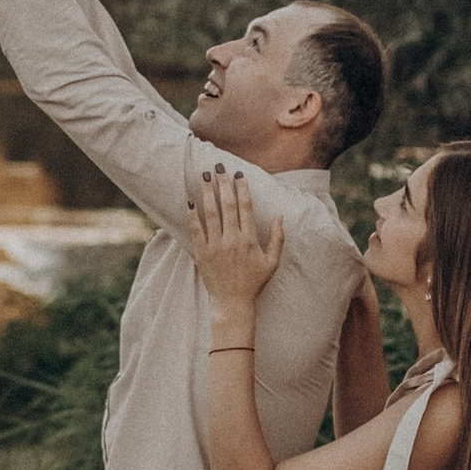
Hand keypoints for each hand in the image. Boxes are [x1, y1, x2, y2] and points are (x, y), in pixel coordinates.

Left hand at [192, 164, 284, 317]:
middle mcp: (232, 240)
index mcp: (250, 240)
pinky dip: (192, 215)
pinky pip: (196, 230)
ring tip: (205, 176)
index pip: (245, 207)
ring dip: (207, 192)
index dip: (242, 189)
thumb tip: (280, 216)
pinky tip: (190, 200)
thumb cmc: (254, 282)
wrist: (232, 303)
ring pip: (210, 213)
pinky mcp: (202, 253)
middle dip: (223, 183)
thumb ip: (278, 238)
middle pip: (227, 205)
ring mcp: (216, 247)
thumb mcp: (272, 262)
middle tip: (219, 166)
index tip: (238, 175)